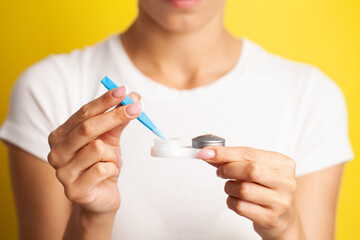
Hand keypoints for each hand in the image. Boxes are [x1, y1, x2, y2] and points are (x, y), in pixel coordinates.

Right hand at [47, 86, 141, 214]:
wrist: (102, 197)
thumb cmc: (103, 164)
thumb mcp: (110, 139)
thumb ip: (118, 120)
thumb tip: (133, 97)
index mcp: (61, 136)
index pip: (83, 113)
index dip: (104, 100)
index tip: (124, 90)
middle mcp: (56, 152)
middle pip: (88, 128)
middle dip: (116, 116)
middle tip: (137, 108)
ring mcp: (62, 173)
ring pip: (98, 149)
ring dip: (114, 154)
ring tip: (113, 162)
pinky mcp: (74, 191)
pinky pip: (103, 169)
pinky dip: (113, 169)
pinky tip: (108, 175)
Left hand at [198, 146, 304, 239]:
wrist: (283, 219)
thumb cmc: (267, 190)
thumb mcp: (257, 170)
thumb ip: (234, 160)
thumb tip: (209, 153)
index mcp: (283, 164)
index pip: (250, 154)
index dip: (225, 152)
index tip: (206, 152)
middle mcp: (285, 181)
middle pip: (250, 170)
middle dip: (228, 169)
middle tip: (221, 172)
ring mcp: (279, 201)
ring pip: (243, 189)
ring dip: (229, 187)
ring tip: (232, 187)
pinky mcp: (270, 218)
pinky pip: (240, 207)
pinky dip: (231, 202)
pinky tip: (236, 200)